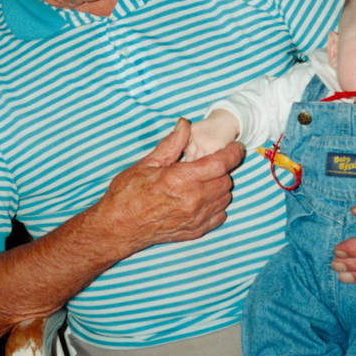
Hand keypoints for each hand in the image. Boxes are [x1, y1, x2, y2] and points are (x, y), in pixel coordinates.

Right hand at [96, 118, 244, 250]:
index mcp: (182, 179)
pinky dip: (216, 206)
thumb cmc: (128, 194)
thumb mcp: (147, 163)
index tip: (237, 146)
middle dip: (223, 169)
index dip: (233, 153)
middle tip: (211, 162)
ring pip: (225, 198)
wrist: (117, 227)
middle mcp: (194, 200)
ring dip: (220, 187)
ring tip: (205, 180)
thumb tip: (185, 124)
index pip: (220, 163)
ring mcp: (195, 218)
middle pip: (226, 180)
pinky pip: (219, 217)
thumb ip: (172, 144)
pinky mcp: (194, 231)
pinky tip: (203, 199)